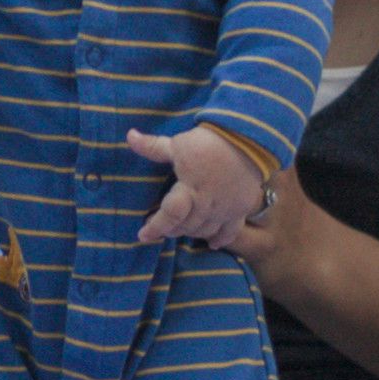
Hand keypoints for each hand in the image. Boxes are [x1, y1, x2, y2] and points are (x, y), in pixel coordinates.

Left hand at [122, 122, 277, 250]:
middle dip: (171, 229)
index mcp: (190, 190)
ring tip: (182, 228)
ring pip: (205, 231)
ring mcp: (226, 209)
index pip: (170, 215)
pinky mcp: (241, 209)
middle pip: (186, 226)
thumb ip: (153, 147)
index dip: (155, 227)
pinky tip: (212, 243)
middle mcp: (208, 205)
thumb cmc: (209, 142)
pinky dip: (220, 240)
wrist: (249, 141)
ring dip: (191, 232)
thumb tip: (129, 136)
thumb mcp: (178, 143)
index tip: (142, 234)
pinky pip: (231, 232)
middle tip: (162, 226)